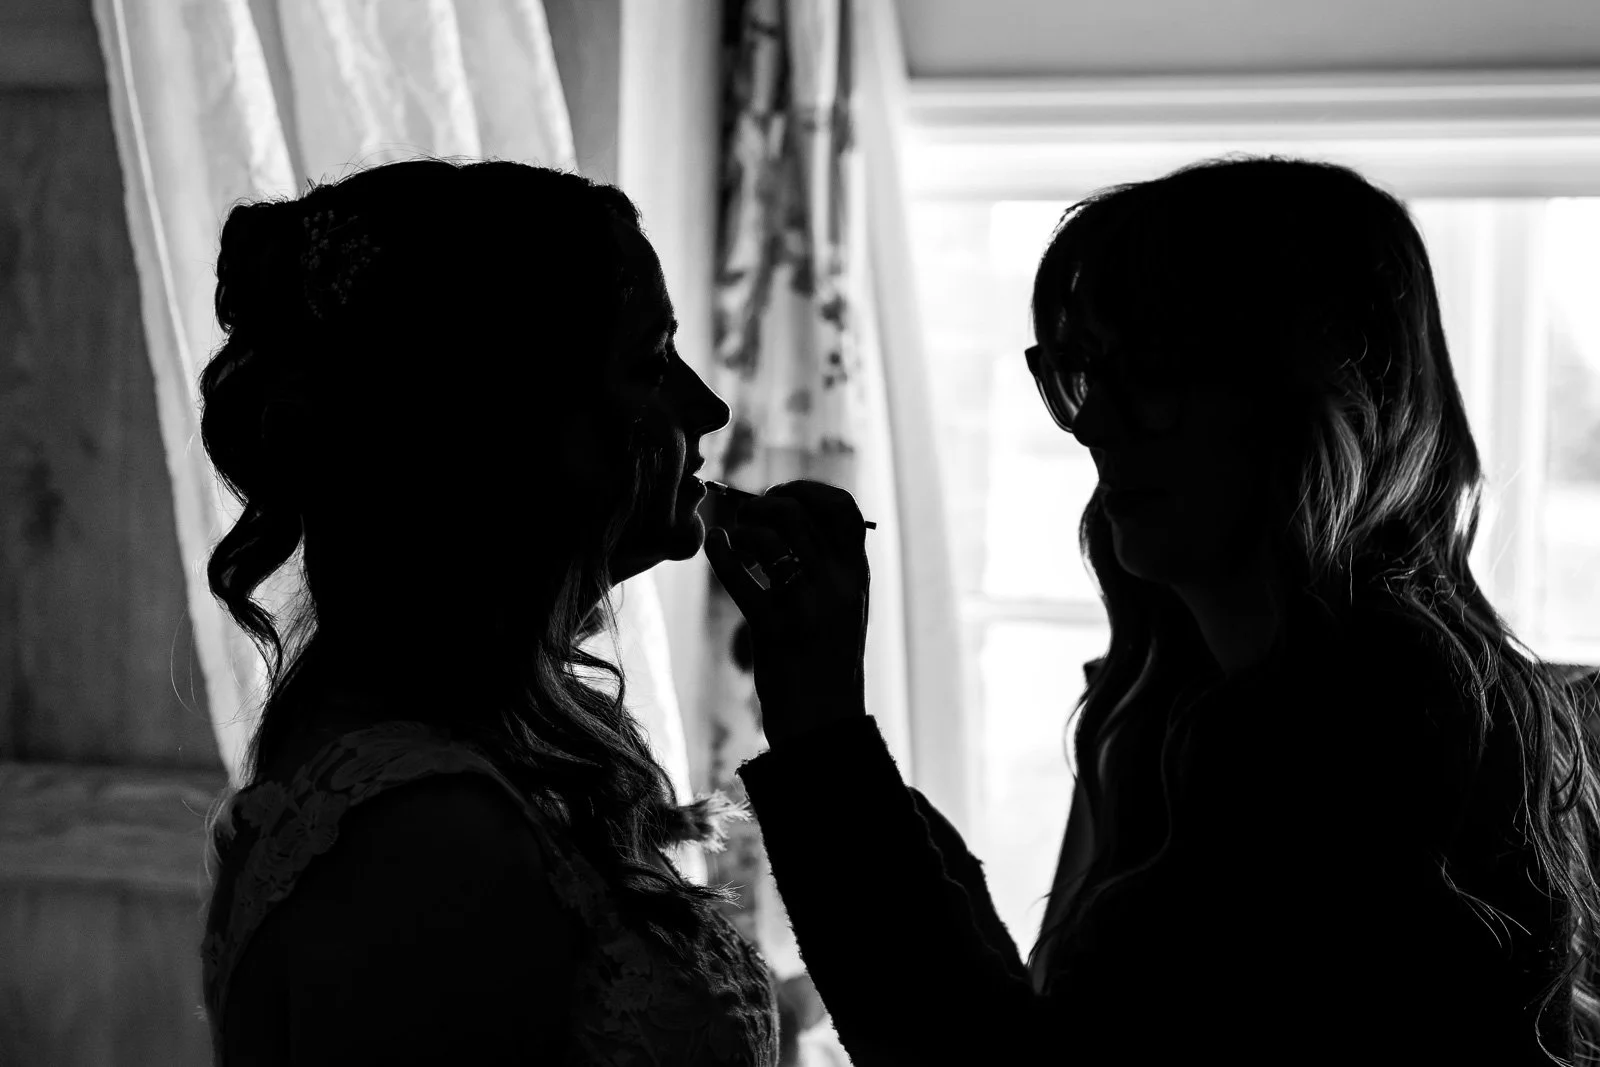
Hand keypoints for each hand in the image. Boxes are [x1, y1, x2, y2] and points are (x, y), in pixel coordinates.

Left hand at [703, 480, 869, 745]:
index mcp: (857, 576)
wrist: (825, 723)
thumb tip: (789, 518)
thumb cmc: (826, 662)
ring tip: (738, 543)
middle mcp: (838, 586)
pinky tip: (716, 545)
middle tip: (749, 519)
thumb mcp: (844, 609)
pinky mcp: (774, 630)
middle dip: (764, 504)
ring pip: (770, 536)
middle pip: (798, 513)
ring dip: (745, 528)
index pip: (842, 507)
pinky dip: (722, 553)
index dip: (807, 490)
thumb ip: (829, 567)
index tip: (782, 496)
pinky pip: (740, 578)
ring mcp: (808, 607)